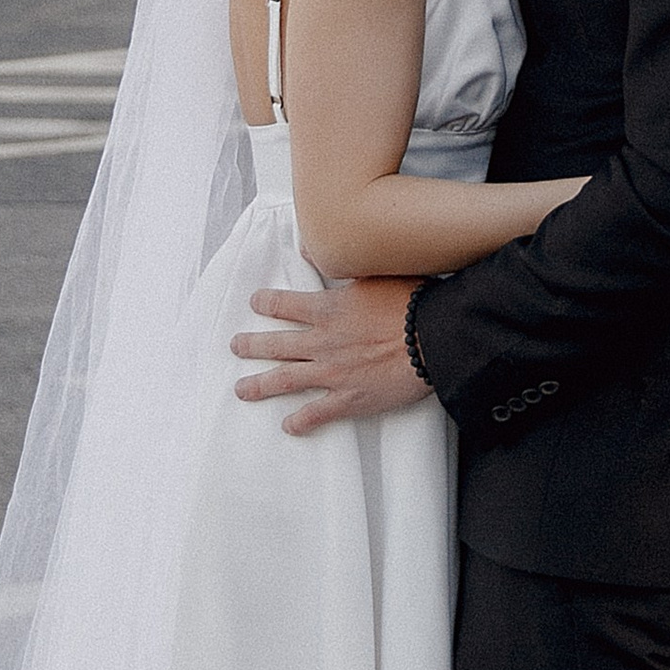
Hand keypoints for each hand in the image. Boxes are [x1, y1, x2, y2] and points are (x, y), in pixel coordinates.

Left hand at [234, 278, 426, 433]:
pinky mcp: (350, 398)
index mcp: (327, 309)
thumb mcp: (373, 271)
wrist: (433, 338)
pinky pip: (317, 413)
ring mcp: (333, 372)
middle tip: (236, 346)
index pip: (283, 305)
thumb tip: (312, 244)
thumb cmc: (411, 302)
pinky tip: (288, 425)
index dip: (265, 303)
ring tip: (242, 390)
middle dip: (251, 346)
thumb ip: (340, 263)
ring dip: (260, 385)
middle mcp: (322, 342)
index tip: (255, 303)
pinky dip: (300, 421)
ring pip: (286, 379)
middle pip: (275, 344)